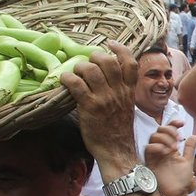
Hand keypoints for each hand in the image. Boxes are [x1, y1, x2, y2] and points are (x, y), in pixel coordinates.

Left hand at [61, 41, 137, 170]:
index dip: (120, 49)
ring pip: (90, 69)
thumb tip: (107, 78)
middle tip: (88, 64)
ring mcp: (104, 98)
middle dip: (94, 57)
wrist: (116, 151)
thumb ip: (121, 91)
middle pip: (108, 61)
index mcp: (129, 91)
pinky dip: (67, 78)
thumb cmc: (118, 131)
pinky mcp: (90, 106)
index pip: (131, 63)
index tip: (110, 44)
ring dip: (80, 67)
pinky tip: (65, 81)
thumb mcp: (127, 107)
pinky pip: (76, 83)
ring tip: (76, 74)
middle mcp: (118, 92)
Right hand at [144, 120, 195, 195]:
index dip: (173, 123)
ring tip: (174, 148)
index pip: (168, 130)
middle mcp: (161, 149)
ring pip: (153, 137)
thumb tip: (194, 136)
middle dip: (169, 130)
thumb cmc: (180, 181)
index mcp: (170, 148)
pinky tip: (166, 152)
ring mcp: (155, 155)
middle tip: (178, 139)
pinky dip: (157, 147)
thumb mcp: (188, 162)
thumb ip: (189, 149)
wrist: (176, 194)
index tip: (182, 123)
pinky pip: (148, 148)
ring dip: (165, 139)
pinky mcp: (149, 162)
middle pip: (159, 130)